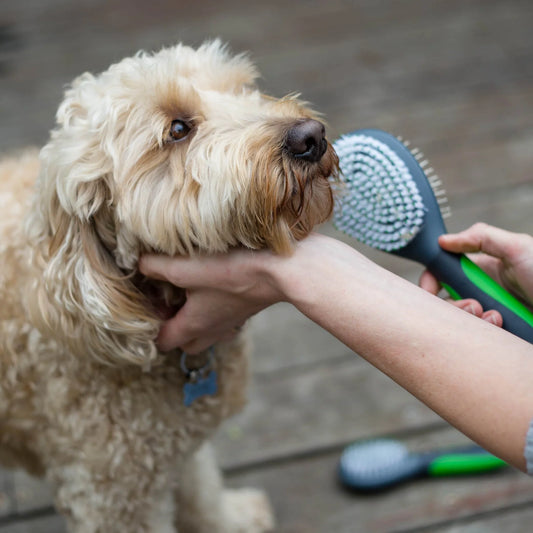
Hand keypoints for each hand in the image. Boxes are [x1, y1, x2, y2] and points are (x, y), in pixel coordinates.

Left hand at [139, 248, 283, 352]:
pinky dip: (216, 310)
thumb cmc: (232, 270)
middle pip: (186, 343)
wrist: (281, 270)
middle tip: (168, 301)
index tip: (147, 303)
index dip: (148, 328)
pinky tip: (217, 287)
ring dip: (196, 319)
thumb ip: (155, 266)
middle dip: (173, 327)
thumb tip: (139, 263)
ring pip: (207, 332)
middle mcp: (212, 330)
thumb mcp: (184, 266)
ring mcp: (232, 321)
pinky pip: (225, 318)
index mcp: (193, 325)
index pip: (161, 342)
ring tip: (191, 294)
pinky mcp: (246, 309)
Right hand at [419, 223, 532, 323]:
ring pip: (461, 321)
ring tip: (496, 316)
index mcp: (484, 269)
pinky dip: (487, 331)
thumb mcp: (519, 248)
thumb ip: (481, 238)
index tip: (428, 292)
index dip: (430, 281)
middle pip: (447, 301)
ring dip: (473, 318)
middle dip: (453, 305)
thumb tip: (443, 241)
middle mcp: (484, 291)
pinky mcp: (500, 333)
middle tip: (473, 305)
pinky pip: (479, 337)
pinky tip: (504, 326)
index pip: (444, 273)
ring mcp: (491, 314)